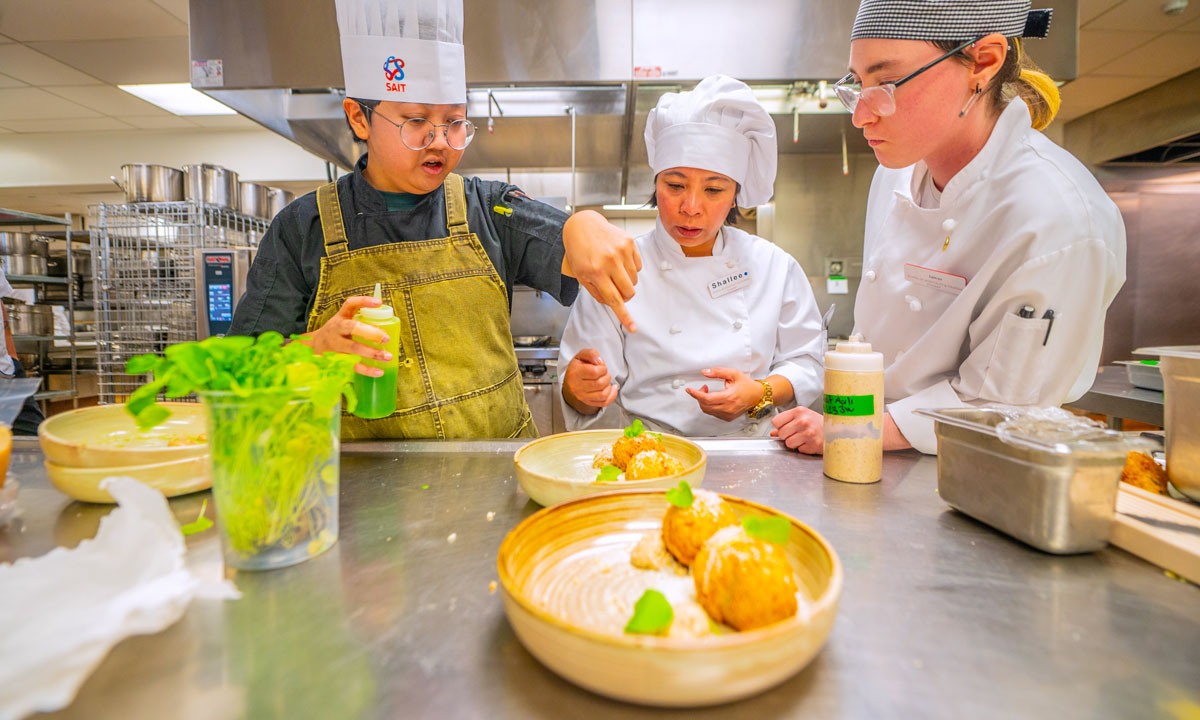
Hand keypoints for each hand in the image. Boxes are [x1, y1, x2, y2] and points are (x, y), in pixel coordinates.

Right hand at [296, 296, 391, 376]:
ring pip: (353, 348)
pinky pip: (353, 366)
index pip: (350, 305)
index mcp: (341, 318)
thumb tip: (386, 327)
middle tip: (386, 338)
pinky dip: (367, 370)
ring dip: (371, 353)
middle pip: (352, 328)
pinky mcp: (337, 360)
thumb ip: (360, 323)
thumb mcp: (342, 323)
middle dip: (370, 332)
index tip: (379, 302)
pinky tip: (379, 372)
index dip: (364, 302)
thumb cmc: (335, 334)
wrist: (312, 349)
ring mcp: (336, 345)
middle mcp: (337, 330)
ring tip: (387, 356)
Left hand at [562, 210, 641, 333]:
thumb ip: (597, 292)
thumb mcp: (581, 275)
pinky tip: (618, 259)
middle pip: (629, 292)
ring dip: (626, 280)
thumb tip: (614, 303)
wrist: (583, 226)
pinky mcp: (629, 242)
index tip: (633, 327)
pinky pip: (638, 265)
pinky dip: (630, 267)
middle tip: (616, 289)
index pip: (614, 300)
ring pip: (634, 280)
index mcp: (596, 272)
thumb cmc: (580, 252)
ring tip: (613, 269)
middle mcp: (610, 261)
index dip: (624, 316)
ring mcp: (621, 251)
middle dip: (625, 296)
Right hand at [563, 348, 617, 414]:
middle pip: (600, 384)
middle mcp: (577, 387)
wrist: (570, 380)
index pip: (594, 372)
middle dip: (606, 376)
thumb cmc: (577, 367)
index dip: (602, 368)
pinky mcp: (588, 402)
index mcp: (574, 373)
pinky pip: (604, 403)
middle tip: (604, 373)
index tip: (601, 366)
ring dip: (608, 386)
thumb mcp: (582, 355)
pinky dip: (612, 395)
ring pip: (603, 394)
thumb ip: (591, 354)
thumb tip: (599, 362)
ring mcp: (582, 396)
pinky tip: (612, 388)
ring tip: (605, 380)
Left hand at [684, 367, 761, 421]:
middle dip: (699, 396)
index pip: (707, 398)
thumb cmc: (747, 385)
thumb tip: (705, 372)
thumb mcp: (733, 374)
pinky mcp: (728, 418)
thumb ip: (718, 372)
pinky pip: (713, 413)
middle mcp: (728, 408)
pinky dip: (709, 406)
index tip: (689, 390)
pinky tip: (713, 399)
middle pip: (705, 405)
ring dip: (704, 401)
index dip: (696, 394)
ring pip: (708, 410)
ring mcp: (728, 414)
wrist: (757, 395)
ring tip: (708, 392)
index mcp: (729, 397)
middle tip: (702, 388)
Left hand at [770, 407, 823, 453]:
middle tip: (797, 433)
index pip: (776, 421)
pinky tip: (810, 442)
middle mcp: (803, 421)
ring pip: (788, 443)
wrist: (835, 429)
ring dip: (795, 443)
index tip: (786, 426)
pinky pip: (799, 449)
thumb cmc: (817, 422)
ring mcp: (808, 433)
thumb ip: (786, 423)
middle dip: (787, 435)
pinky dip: (803, 447)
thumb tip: (773, 433)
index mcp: (799, 411)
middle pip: (781, 433)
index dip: (780, 426)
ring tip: (804, 438)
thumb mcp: (802, 417)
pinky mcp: (813, 444)